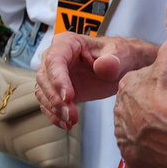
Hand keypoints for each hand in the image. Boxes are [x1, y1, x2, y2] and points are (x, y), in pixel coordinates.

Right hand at [35, 31, 155, 129]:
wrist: (123, 66)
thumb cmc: (121, 55)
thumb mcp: (123, 54)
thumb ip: (114, 60)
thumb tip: (102, 67)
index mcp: (68, 43)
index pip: (55, 60)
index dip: (58, 79)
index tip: (69, 97)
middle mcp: (56, 56)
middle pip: (45, 77)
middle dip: (55, 98)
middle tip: (71, 114)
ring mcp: (55, 74)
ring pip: (43, 91)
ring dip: (54, 108)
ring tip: (71, 120)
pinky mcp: (58, 89)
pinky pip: (47, 102)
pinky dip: (54, 115)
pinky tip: (66, 124)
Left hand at [114, 0, 166, 167]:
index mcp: (129, 85)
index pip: (136, 86)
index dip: (153, 90)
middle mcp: (122, 111)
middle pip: (136, 112)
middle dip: (151, 116)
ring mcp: (127, 136)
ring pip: (138, 137)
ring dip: (151, 140)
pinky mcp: (135, 159)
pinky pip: (141, 164)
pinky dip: (150, 166)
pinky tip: (163, 166)